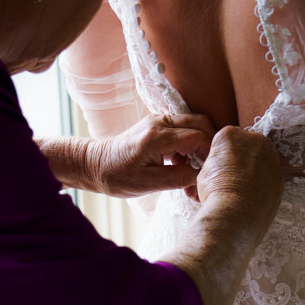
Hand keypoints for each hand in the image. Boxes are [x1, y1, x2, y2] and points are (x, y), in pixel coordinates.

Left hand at [90, 114, 214, 197]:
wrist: (95, 165)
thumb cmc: (118, 176)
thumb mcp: (149, 184)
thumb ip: (179, 178)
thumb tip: (202, 174)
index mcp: (157, 136)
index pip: (199, 136)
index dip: (208, 154)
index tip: (206, 173)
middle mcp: (160, 121)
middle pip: (202, 123)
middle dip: (209, 146)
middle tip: (204, 169)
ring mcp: (159, 120)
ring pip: (195, 123)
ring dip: (200, 144)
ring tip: (190, 168)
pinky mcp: (158, 124)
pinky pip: (184, 127)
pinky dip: (190, 143)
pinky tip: (181, 162)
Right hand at [195, 126, 283, 235]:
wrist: (235, 214)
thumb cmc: (216, 192)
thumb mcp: (205, 171)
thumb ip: (217, 160)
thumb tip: (221, 165)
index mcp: (231, 134)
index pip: (226, 139)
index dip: (222, 154)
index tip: (219, 167)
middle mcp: (254, 140)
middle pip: (247, 145)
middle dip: (241, 157)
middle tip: (232, 176)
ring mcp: (271, 157)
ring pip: (261, 158)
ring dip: (255, 168)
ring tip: (243, 187)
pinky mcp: (280, 174)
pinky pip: (270, 173)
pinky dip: (264, 181)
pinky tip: (254, 194)